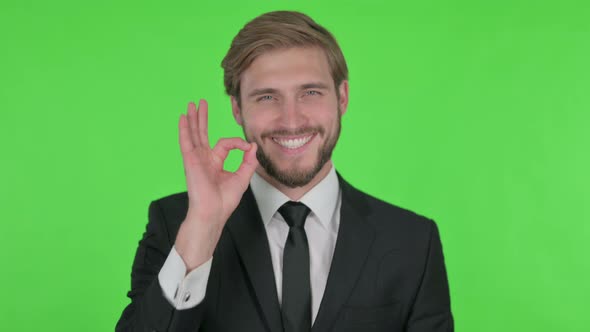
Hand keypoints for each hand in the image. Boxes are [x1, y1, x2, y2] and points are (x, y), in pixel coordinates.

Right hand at [175, 99, 257, 269]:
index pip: (226, 144)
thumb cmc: (224, 200)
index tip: (248, 148)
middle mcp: (204, 158)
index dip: (239, 143)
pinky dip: (184, 129)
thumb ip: (248, 161)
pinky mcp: (190, 160)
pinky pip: (186, 141)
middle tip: (202, 103)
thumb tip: (253, 145)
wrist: (213, 212)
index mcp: (216, 162)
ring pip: (194, 134)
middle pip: (202, 133)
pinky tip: (183, 117)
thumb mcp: (243, 177)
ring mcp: (196, 159)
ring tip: (192, 104)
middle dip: (202, 118)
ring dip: (193, 118)